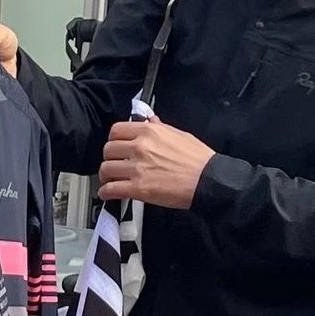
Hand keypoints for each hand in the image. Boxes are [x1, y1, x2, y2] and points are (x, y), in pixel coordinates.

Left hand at [98, 116, 213, 209]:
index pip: (116, 130)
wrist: (208, 180)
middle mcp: (139, 147)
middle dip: (109, 158)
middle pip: (108, 150)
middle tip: (114, 164)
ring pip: (106, 169)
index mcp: (148, 132)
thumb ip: (160, 128)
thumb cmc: (198, 159)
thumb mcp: (180, 135)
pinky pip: (111, 190)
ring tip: (110, 180)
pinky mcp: (138, 188)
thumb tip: (150, 121)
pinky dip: (106, 193)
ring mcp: (137, 168)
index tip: (116, 146)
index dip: (113, 140)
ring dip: (106, 176)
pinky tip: (108, 194)